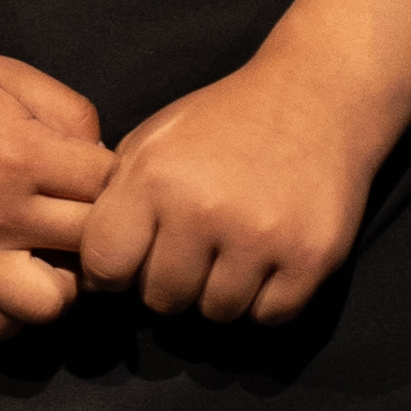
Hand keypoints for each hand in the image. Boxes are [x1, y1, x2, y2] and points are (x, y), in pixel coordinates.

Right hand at [0, 32, 108, 339]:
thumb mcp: (4, 74)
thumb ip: (69, 110)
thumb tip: (102, 159)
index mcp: (20, 155)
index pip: (108, 185)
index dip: (110, 176)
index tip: (91, 173)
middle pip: (91, 246)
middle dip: (95, 228)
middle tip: (78, 215)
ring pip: (51, 305)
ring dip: (61, 282)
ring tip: (47, 254)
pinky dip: (11, 311)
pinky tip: (8, 277)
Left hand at [72, 55, 392, 322]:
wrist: (318, 93)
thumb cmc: (225, 120)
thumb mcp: (154, 140)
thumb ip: (116, 198)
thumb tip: (93, 270)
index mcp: (154, 178)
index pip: (106, 269)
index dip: (115, 271)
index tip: (133, 260)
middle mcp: (204, 209)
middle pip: (163, 300)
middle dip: (171, 283)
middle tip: (193, 252)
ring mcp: (261, 236)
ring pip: (217, 313)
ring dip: (220, 292)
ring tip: (231, 251)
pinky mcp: (312, 256)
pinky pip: (269, 316)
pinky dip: (266, 299)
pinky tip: (267, 260)